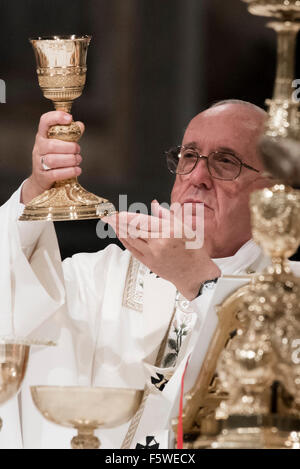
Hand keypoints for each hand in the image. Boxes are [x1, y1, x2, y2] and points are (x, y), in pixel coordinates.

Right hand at [21, 111, 83, 204]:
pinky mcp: (43, 176)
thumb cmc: (53, 158)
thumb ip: (70, 135)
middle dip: (69, 147)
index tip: (69, 118)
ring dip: (70, 160)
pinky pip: (55, 174)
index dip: (56, 117)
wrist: (40, 180)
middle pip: (52, 145)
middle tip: (78, 150)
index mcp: (42, 136)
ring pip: (53, 160)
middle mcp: (38, 148)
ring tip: (78, 160)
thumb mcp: (59, 145)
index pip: (44, 122)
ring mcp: (39, 162)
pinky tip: (77, 170)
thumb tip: (80, 125)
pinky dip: (69, 171)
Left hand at [103, 201, 220, 299]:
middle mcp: (159, 243)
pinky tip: (120, 235)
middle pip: (133, 230)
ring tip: (110, 223)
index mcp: (169, 231)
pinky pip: (133, 250)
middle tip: (107, 216)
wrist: (194, 274)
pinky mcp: (149, 263)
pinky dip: (125, 242)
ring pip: (131, 240)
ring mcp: (152, 254)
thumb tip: (154, 205)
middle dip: (118, 222)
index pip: (142, 221)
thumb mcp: (185, 228)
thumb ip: (167, 216)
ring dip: (118, 231)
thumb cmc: (193, 251)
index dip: (127, 216)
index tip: (117, 212)